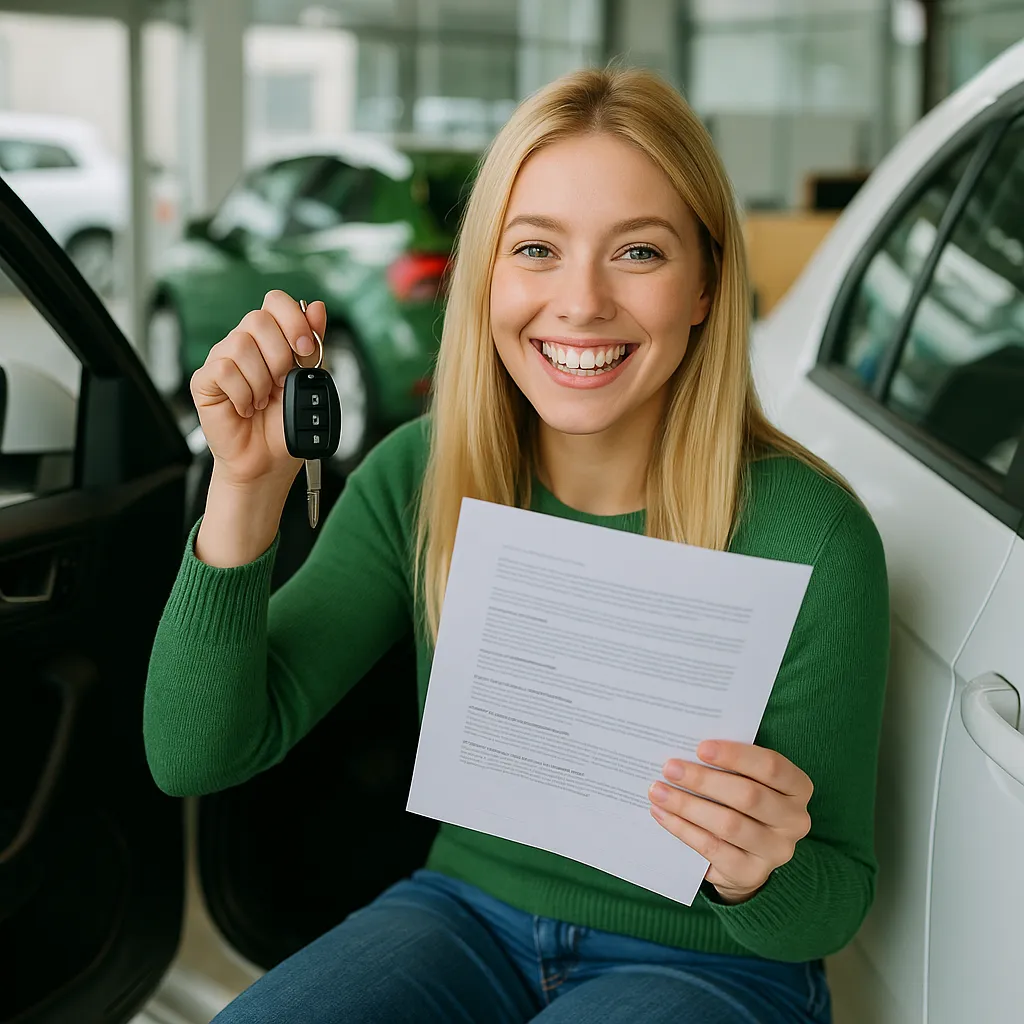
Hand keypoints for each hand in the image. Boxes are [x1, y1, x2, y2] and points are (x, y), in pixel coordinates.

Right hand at [190, 290, 326, 487]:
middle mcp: (244, 344)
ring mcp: (222, 360)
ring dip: (261, 380)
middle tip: (283, 383)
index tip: (305, 349)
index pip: (274, 302)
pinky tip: (246, 408)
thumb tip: (317, 307)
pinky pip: (223, 370)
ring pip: (240, 344)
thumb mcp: (309, 380)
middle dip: (280, 355)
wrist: (268, 460)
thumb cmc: (285, 423)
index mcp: (270, 339)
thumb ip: (313, 344)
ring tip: (262, 400)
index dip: (292, 320)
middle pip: (258, 319)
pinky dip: (242, 394)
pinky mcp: (204, 381)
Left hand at [648, 740, 812, 904]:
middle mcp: (795, 820)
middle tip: (670, 768)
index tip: (700, 748)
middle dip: (704, 780)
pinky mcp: (752, 873)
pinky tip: (662, 814)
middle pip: (748, 796)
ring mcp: (776, 851)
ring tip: (658, 791)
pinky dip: (683, 829)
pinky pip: (713, 848)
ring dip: (688, 805)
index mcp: (798, 788)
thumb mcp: (746, 780)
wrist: (745, 857)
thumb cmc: (741, 802)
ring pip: (729, 824)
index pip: (771, 767)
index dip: (736, 755)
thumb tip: (684, 745)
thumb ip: (729, 765)